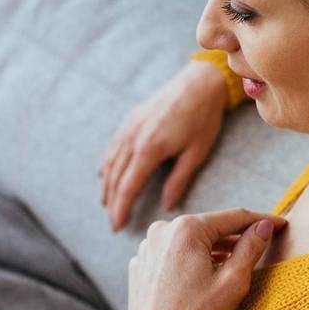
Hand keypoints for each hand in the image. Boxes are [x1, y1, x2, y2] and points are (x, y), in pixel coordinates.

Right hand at [100, 58, 227, 231]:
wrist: (199, 82)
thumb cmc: (203, 118)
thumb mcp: (195, 154)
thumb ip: (178, 181)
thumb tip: (167, 206)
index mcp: (149, 150)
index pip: (128, 188)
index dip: (121, 209)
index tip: (118, 226)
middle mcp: (133, 139)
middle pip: (115, 178)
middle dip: (112, 203)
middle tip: (113, 223)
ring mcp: (129, 128)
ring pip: (110, 163)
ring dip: (106, 186)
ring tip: (107, 203)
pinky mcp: (130, 120)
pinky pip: (113, 147)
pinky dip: (107, 164)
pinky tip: (106, 174)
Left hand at [124, 208, 287, 309]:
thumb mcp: (233, 281)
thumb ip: (251, 247)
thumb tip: (264, 226)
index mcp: (186, 229)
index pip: (233, 217)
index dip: (261, 220)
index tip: (280, 223)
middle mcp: (162, 230)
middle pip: (209, 227)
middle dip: (235, 235)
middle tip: (260, 241)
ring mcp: (147, 247)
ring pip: (189, 240)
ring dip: (212, 248)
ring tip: (234, 260)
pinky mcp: (140, 264)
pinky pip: (171, 253)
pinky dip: (189, 259)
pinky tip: (202, 274)